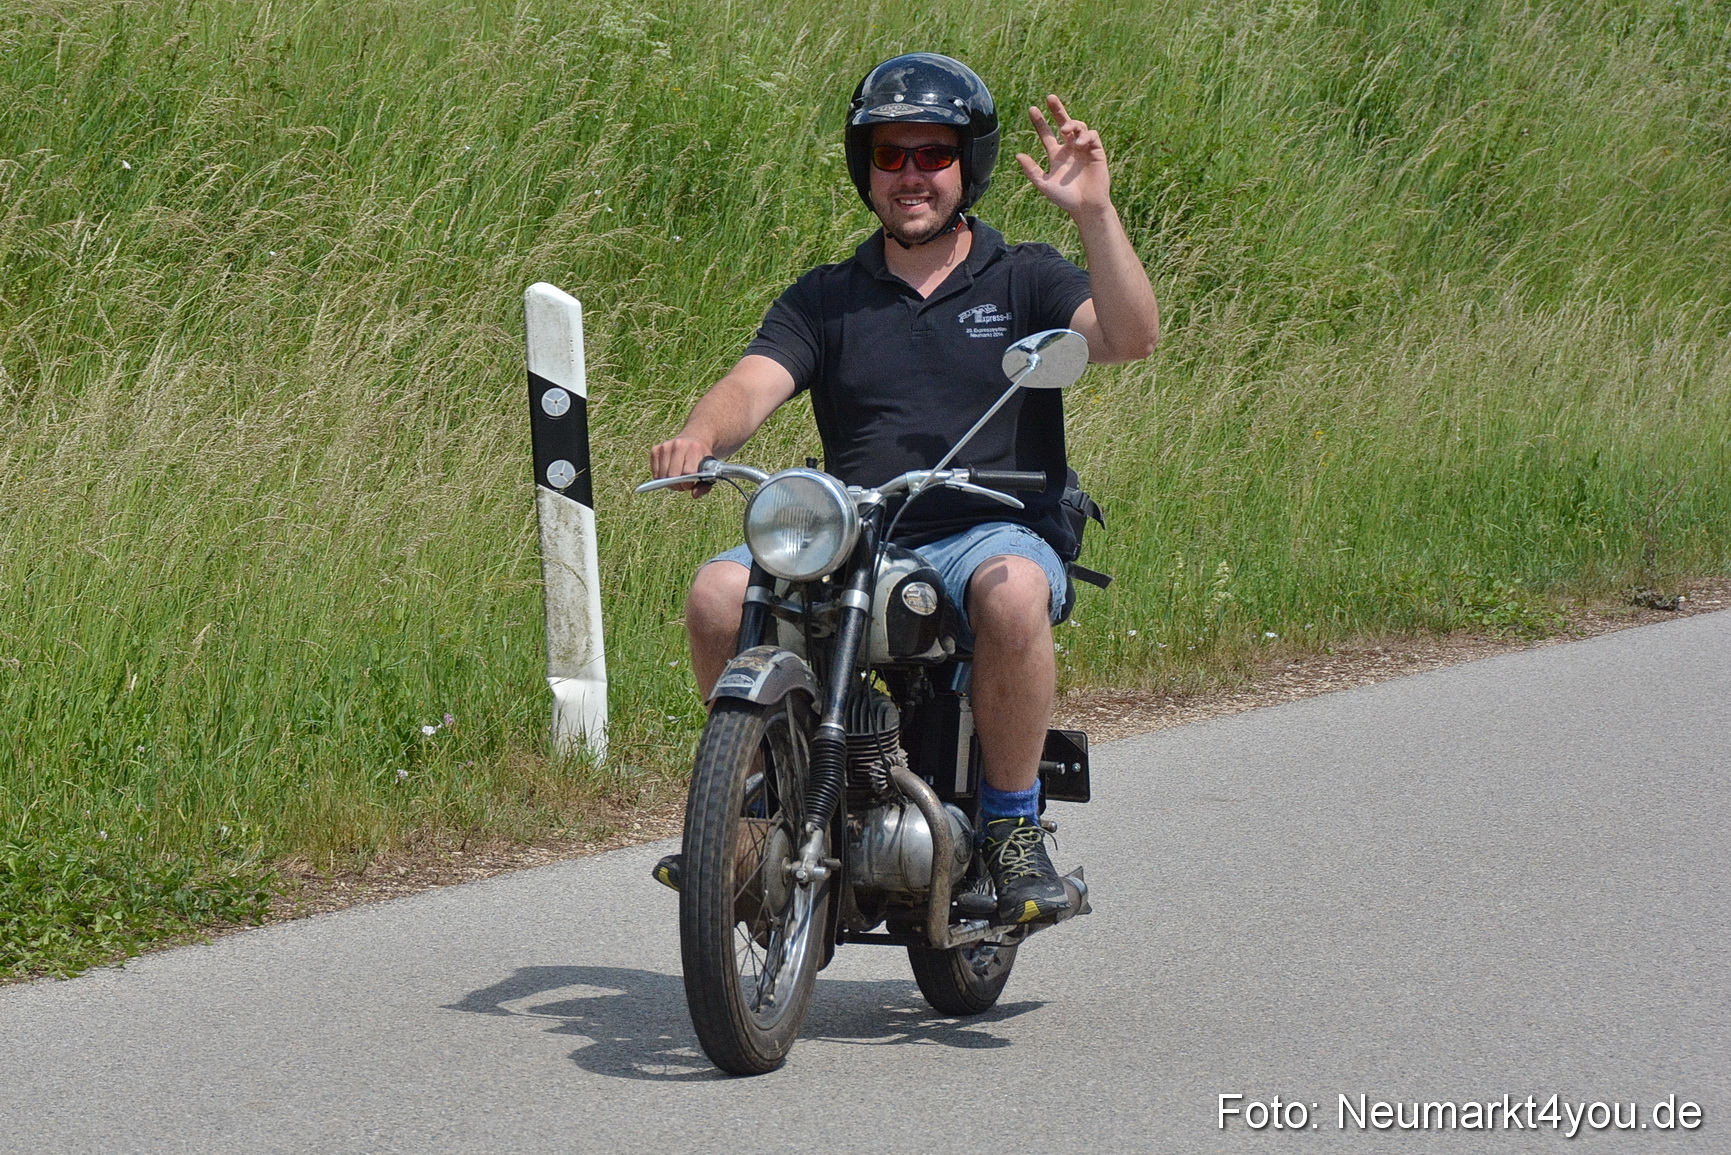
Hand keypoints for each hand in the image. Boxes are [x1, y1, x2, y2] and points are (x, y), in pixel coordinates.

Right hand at [649, 434, 714, 495]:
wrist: (694, 440)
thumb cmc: (701, 460)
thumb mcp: (708, 471)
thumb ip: (704, 485)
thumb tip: (694, 495)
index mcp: (695, 449)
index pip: (687, 472)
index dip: (687, 484)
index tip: (689, 485)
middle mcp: (679, 445)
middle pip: (672, 475)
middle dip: (677, 485)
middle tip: (682, 484)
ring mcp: (666, 446)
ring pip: (663, 475)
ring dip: (669, 482)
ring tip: (677, 479)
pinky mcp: (656, 449)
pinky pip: (655, 472)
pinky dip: (661, 477)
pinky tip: (669, 473)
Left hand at [1016, 95, 1110, 218]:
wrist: (1085, 208)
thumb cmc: (1065, 198)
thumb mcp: (1044, 184)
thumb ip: (1031, 170)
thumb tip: (1018, 155)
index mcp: (1056, 155)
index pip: (1047, 134)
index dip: (1040, 122)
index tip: (1032, 109)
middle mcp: (1070, 149)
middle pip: (1064, 123)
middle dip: (1057, 109)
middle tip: (1050, 97)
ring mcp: (1084, 149)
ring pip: (1079, 127)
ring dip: (1071, 124)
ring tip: (1064, 130)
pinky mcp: (1097, 152)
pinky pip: (1093, 136)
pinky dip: (1086, 135)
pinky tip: (1080, 142)